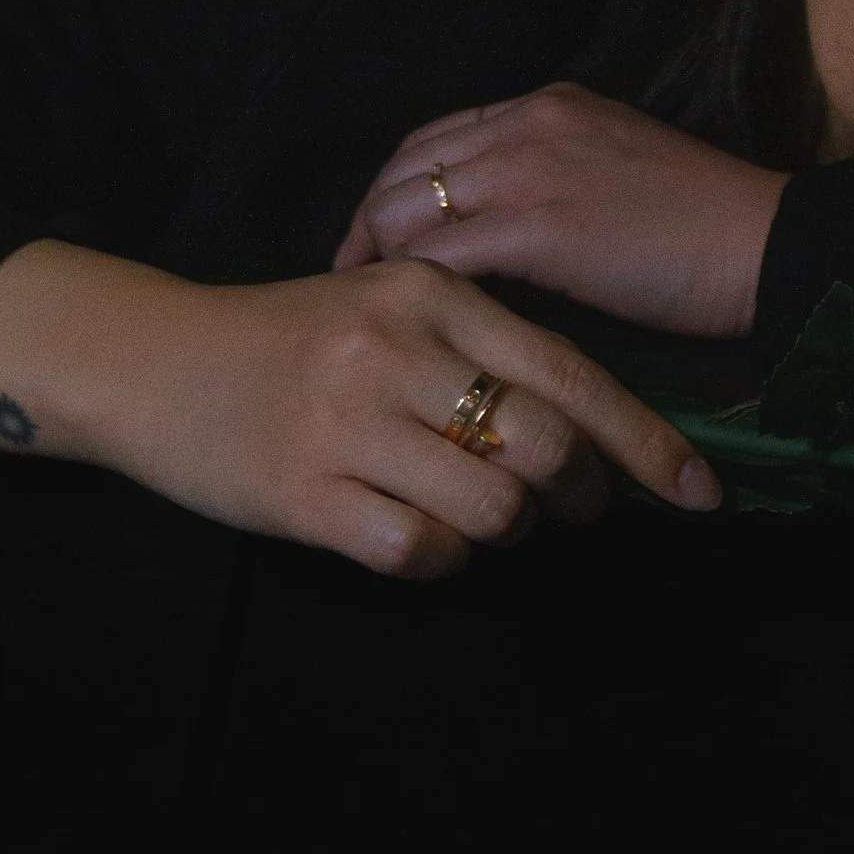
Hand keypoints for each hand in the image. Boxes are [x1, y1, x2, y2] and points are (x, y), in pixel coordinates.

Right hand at [0, 239, 721, 578]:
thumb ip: (479, 346)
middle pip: (545, 447)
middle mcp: (396, 352)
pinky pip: (419, 552)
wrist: (153, 360)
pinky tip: (418, 535)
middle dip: (580, 496)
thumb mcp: (389, 307)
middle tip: (571, 510)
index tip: (699, 490)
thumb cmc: (288, 337)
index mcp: (431, 294)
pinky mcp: (304, 493)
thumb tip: (585, 424)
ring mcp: (348, 422)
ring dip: (507, 533)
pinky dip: (440, 559)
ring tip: (481, 518)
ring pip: (492, 509)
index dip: (645, 438)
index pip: (568, 371)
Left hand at [332, 83, 789, 339]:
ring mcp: (531, 168)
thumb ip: (552, 183)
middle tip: (351, 278)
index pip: (435, 138)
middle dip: (367, 222)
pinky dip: (414, 284)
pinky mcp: (539, 226)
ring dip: (378, 257)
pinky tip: (411, 320)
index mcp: (548, 105)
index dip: (395, 189)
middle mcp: (528, 122)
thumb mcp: (616, 172)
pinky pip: (443, 252)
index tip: (376, 239)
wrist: (765, 245)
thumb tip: (497, 233)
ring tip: (369, 306)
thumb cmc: (705, 226)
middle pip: (406, 166)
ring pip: (410, 205)